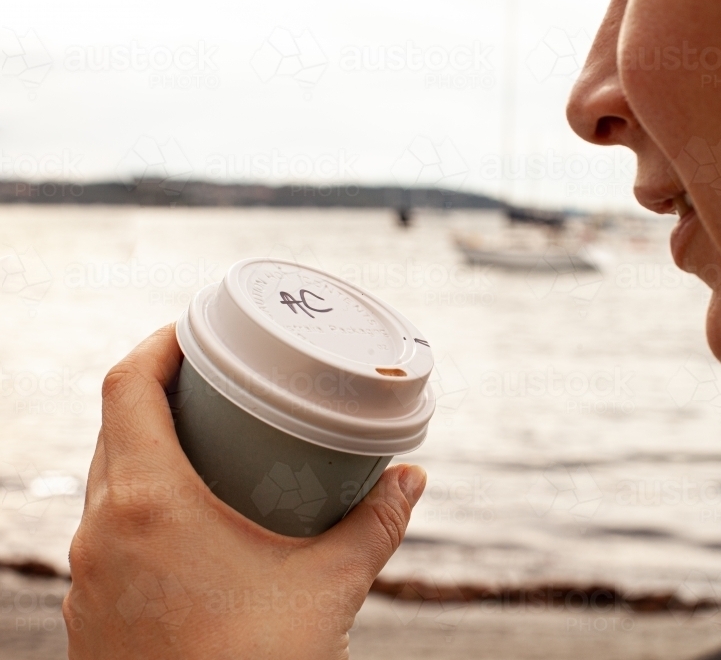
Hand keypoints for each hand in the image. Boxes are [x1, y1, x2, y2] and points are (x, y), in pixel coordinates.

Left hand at [62, 325, 426, 658]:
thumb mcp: (329, 586)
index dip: (157, 343)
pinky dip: (142, 501)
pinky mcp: (93, 612)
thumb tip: (412, 478)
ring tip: (209, 439)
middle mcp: (100, 531)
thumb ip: (376, 524)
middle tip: (216, 377)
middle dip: (160, 390)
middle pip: (114, 427)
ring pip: (106, 480)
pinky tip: (191, 517)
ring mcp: (88, 576)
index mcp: (146, 504)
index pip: (125, 386)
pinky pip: (109, 529)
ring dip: (148, 447)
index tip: (194, 328)